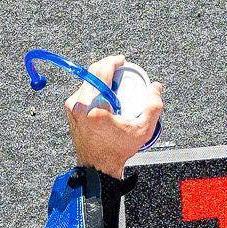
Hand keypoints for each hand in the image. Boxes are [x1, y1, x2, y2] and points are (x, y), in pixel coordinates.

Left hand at [65, 57, 164, 174]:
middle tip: (121, 72)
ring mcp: (72, 108)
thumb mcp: (142, 130)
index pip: (100, 71)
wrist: (98, 167)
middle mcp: (79, 105)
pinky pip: (83, 91)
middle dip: (108, 68)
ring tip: (115, 87)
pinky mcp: (70, 111)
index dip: (112, 61)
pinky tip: (106, 97)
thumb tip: (156, 88)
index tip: (121, 61)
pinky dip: (95, 89)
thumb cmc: (115, 151)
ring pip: (87, 81)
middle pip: (92, 73)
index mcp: (94, 107)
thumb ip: (153, 106)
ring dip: (101, 78)